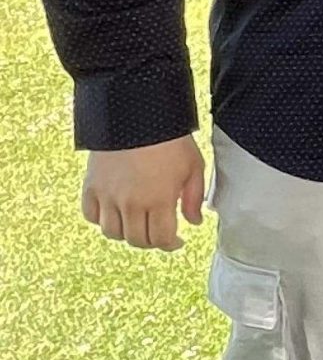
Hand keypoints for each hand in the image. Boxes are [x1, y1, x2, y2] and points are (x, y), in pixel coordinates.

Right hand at [82, 136, 206, 250]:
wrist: (136, 114)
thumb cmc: (170, 139)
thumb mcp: (193, 166)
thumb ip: (193, 197)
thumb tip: (193, 221)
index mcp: (159, 200)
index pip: (161, 239)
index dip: (170, 245)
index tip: (176, 241)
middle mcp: (131, 204)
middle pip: (136, 240)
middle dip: (150, 241)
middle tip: (158, 234)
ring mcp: (108, 197)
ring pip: (112, 233)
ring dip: (126, 233)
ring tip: (138, 223)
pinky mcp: (91, 187)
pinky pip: (91, 216)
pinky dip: (101, 220)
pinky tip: (115, 213)